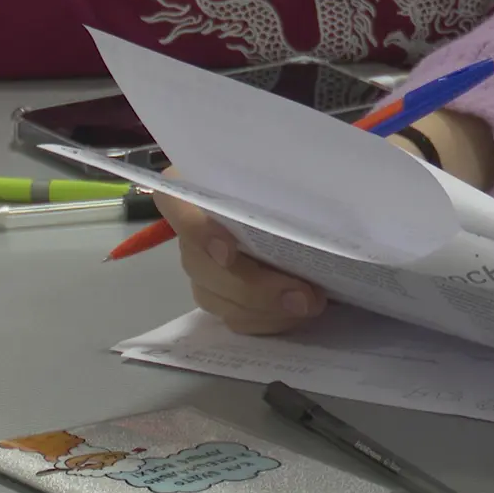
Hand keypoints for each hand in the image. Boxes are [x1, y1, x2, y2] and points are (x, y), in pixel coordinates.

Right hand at [153, 167, 325, 334]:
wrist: (317, 217)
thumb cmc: (302, 184)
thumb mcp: (298, 172)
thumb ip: (293, 181)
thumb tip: (319, 192)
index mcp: (201, 183)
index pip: (174, 200)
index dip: (196, 229)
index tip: (229, 252)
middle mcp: (193, 225)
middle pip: (199, 262)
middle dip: (253, 285)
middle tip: (302, 294)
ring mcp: (203, 264)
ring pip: (216, 296)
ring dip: (265, 308)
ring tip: (311, 304)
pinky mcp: (221, 295)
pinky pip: (235, 317)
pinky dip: (268, 320)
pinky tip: (298, 313)